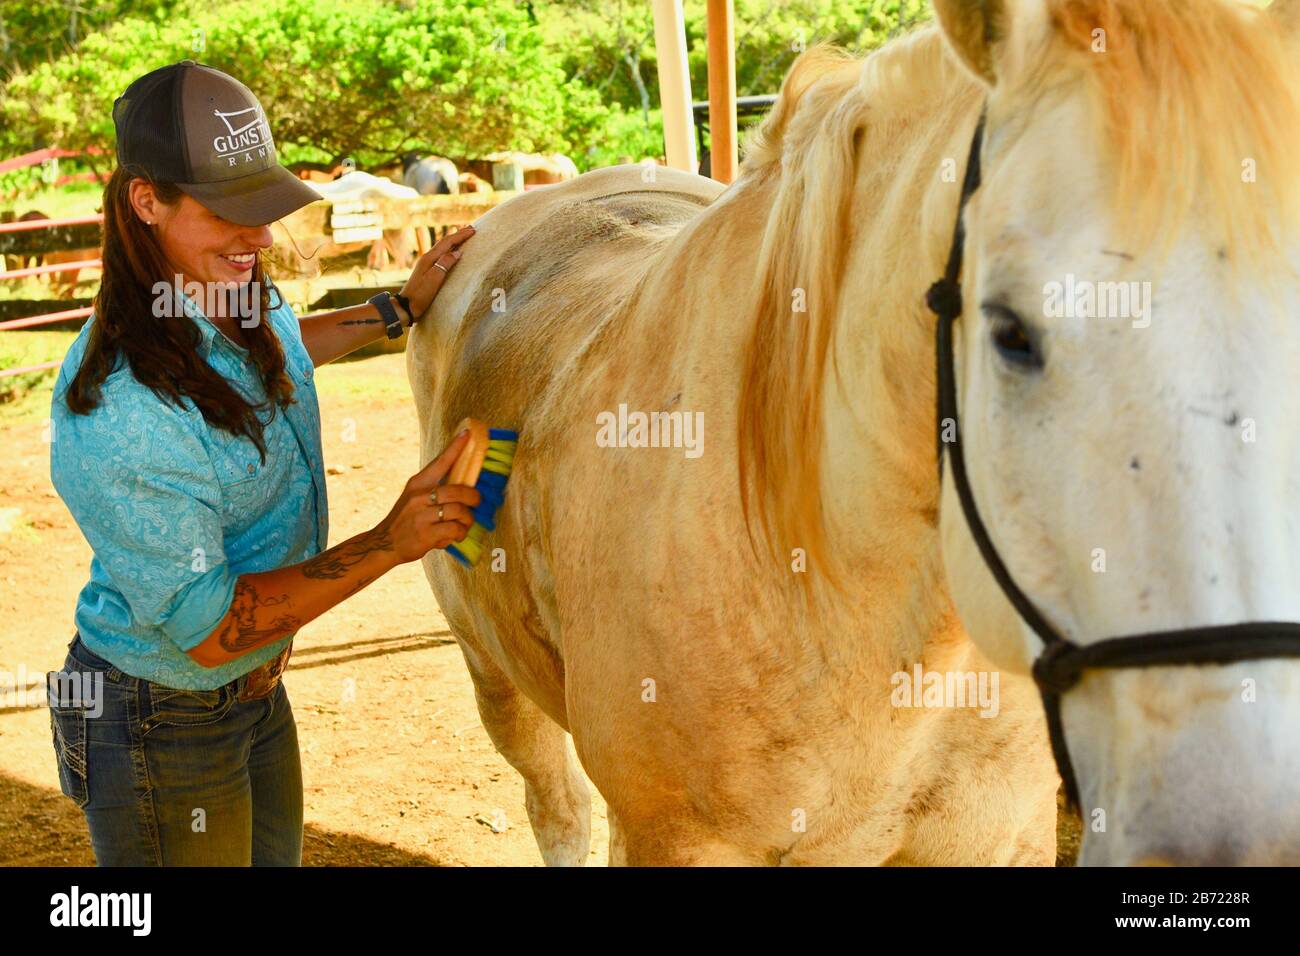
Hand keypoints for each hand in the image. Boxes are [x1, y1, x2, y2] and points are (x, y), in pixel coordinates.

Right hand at [376, 429, 482, 562]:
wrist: (384, 543)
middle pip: (458, 491)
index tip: (467, 434)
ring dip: (467, 519)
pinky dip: (459, 533)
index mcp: (418, 483)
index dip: (455, 448)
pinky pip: (455, 529)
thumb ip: (433, 489)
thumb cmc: (405, 519)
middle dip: (473, 497)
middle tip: (476, 502)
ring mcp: (422, 515)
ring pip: (459, 511)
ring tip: (464, 524)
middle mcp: (419, 496)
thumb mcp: (413, 497)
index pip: (440, 462)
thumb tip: (461, 482)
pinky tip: (454, 536)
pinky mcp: (426, 533)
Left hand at [399, 224, 475, 322]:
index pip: (448, 242)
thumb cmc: (420, 294)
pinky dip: (449, 250)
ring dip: (453, 240)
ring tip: (463, 236)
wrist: (407, 306)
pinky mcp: (427, 271)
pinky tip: (452, 252)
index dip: (461, 236)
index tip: (473, 230)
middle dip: (458, 234)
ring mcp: (427, 264)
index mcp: (429, 258)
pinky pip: (441, 255)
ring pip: (442, 248)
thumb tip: (458, 252)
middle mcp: (427, 258)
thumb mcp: (434, 279)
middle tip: (471, 228)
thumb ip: (445, 263)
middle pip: (444, 242)